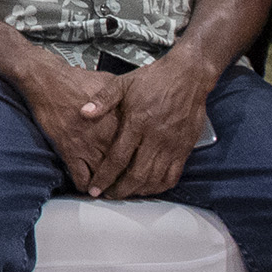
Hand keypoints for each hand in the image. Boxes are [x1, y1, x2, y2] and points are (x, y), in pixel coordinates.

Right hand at [13, 49, 130, 193]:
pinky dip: (86, 186)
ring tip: (111, 190)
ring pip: (105, 178)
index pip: (140, 150)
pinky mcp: (70, 152)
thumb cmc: (77, 80)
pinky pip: (81, 179)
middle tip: (131, 186)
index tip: (145, 167)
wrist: (48, 81)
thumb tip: (141, 102)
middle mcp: (108, 137)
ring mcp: (89, 146)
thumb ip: (128, 98)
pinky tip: (88, 185)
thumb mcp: (111, 84)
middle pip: (126, 168)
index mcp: (122, 121)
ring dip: (108, 187)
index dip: (144, 161)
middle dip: (129, 179)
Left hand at [92, 50, 219, 199]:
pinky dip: (160, 187)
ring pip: (155, 179)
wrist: (188, 75)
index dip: (104, 177)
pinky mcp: (185, 148)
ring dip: (138, 191)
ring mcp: (172, 145)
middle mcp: (156, 137)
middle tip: (107, 196)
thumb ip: (102, 99)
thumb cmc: (154, 79)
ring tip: (124, 193)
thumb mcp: (123, 83)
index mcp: (138, 122)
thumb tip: (83, 112)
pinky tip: (149, 188)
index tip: (94, 188)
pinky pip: (173, 175)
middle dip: (119, 190)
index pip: (118, 158)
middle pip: (136, 175)